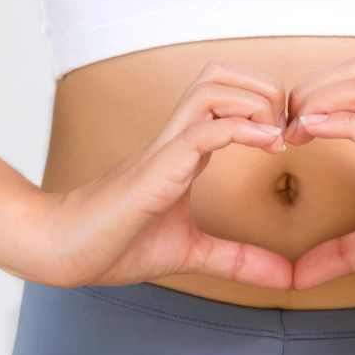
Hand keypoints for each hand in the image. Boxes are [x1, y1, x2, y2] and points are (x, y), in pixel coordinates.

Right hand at [26, 61, 291, 288]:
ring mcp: (165, 148)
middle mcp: (176, 138)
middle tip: (287, 129)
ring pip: (211, 88)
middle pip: (220, 75)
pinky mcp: (157, 169)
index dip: (266, 105)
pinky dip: (241, 130)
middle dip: (265, 89)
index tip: (291, 138)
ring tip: (277, 137)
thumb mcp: (193, 253)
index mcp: (185, 150)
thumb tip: (286, 279)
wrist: (63, 251)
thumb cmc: (117, 243)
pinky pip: (202, 131)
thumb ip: (239, 260)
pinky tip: (268, 147)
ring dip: (255, 102)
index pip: (228, 98)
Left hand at [284, 58, 354, 289]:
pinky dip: (339, 123)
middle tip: (283, 126)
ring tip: (293, 129)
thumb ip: (345, 252)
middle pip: (354, 71)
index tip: (285, 133)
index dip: (313, 99)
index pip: (353, 88)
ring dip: (320, 99)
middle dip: (310, 89)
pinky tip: (311, 130)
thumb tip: (302, 276)